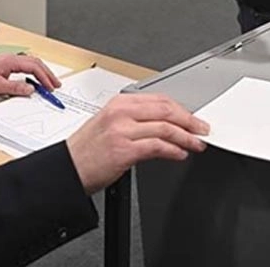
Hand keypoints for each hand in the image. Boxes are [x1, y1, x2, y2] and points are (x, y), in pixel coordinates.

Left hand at [0, 54, 60, 97]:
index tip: (51, 87)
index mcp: (11, 60)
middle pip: (35, 63)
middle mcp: (11, 58)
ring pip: (31, 63)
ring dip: (41, 72)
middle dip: (47, 74)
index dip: (44, 77)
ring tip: (48, 83)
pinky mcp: (5, 65)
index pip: (34, 67)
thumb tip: (30, 89)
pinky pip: (24, 66)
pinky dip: (33, 72)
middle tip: (56, 85)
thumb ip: (15, 88)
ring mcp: (9, 61)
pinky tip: (34, 79)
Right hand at [66, 93, 208, 193]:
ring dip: (186, 138)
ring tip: (196, 144)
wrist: (67, 169)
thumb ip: (136, 120)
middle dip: (189, 120)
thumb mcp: (110, 124)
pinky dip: (173, 150)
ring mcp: (122, 131)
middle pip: (166, 110)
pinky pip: (157, 147)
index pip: (159, 100)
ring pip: (165, 128)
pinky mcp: (124, 150)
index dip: (182, 109)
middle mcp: (121, 113)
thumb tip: (166, 124)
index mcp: (119, 103)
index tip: (193, 118)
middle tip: (202, 129)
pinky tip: (180, 154)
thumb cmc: (88, 150)